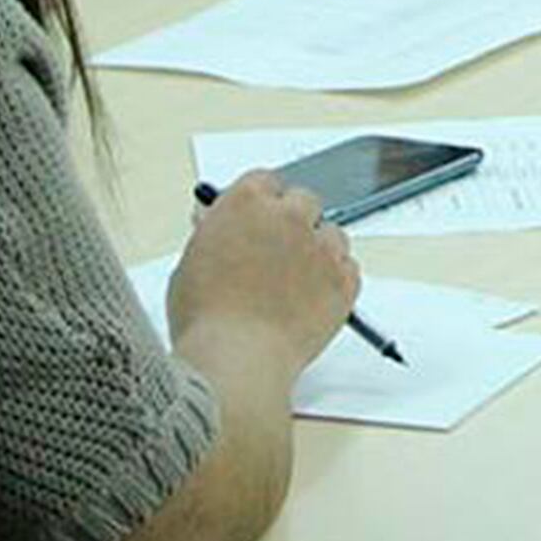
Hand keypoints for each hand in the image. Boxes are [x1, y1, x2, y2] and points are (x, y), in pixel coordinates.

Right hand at [169, 170, 357, 373]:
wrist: (236, 358)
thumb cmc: (206, 319)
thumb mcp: (190, 264)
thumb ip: (213, 236)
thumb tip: (220, 227)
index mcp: (247, 203)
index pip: (265, 182)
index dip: (263, 204)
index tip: (261, 219)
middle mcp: (288, 216)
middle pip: (303, 202)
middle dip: (293, 222)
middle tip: (279, 253)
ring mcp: (320, 247)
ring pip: (332, 234)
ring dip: (318, 250)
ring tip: (296, 284)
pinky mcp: (344, 279)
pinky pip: (349, 268)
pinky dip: (336, 280)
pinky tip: (313, 300)